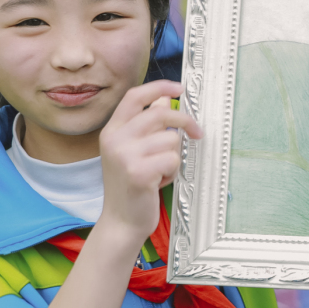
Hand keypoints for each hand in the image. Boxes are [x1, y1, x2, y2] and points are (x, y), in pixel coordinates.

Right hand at [95, 80, 201, 246]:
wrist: (121, 221)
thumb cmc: (131, 185)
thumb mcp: (132, 150)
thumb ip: (145, 125)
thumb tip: (164, 99)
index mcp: (112, 130)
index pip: (135, 96)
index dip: (159, 87)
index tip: (180, 88)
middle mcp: (115, 139)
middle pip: (161, 114)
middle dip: (185, 122)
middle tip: (196, 133)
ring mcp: (124, 155)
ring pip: (171, 139)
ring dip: (173, 156)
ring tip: (160, 171)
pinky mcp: (138, 172)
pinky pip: (173, 159)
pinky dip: (173, 171)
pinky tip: (159, 182)